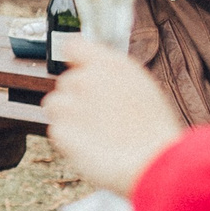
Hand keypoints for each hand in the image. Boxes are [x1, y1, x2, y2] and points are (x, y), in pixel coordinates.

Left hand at [42, 39, 184, 196]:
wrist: (154, 164)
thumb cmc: (154, 130)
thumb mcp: (142, 88)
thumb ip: (113, 75)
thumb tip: (96, 70)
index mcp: (109, 65)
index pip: (73, 46)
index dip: (76, 61)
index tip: (80, 71)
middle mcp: (85, 79)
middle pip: (66, 81)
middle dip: (77, 97)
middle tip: (100, 117)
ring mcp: (69, 105)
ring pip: (54, 104)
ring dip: (68, 116)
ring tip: (95, 133)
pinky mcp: (60, 130)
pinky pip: (56, 130)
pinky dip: (69, 139)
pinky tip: (92, 147)